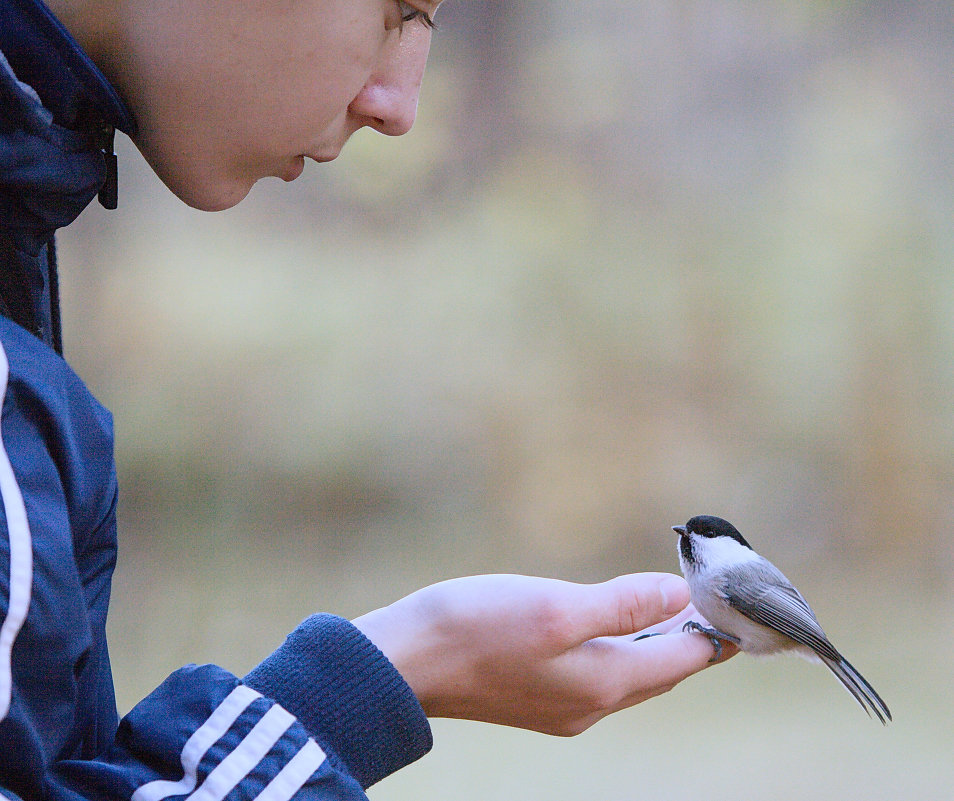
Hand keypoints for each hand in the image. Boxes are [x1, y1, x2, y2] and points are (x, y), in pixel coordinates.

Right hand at [352, 573, 735, 735]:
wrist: (404, 662)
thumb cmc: (477, 629)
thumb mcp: (557, 607)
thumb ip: (622, 604)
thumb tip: (679, 597)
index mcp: (603, 684)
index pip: (681, 660)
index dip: (712, 631)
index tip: (734, 603)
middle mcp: (589, 705)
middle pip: (659, 672)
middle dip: (690, 640)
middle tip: (712, 603)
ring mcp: (561, 706)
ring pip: (628, 675)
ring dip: (654, 644)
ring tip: (673, 609)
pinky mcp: (535, 696)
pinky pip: (598, 674)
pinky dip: (619, 648)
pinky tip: (611, 625)